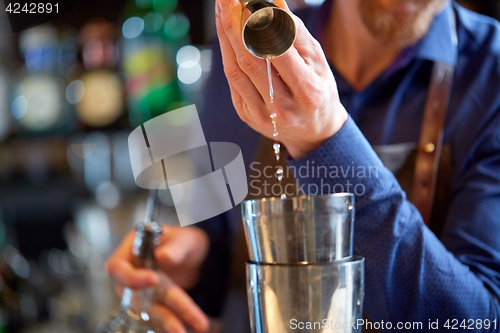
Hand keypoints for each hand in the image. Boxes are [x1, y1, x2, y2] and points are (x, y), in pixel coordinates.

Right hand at [106, 226, 209, 332]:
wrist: (191, 255)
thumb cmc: (183, 241)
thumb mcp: (184, 239)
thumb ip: (175, 247)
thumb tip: (163, 256)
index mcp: (131, 249)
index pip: (117, 267)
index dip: (131, 278)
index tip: (154, 280)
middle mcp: (130, 273)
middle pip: (135, 296)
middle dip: (160, 312)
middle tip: (178, 328)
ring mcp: (139, 291)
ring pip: (151, 311)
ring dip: (168, 323)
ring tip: (183, 332)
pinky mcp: (151, 305)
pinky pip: (159, 318)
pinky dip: (170, 325)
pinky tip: (186, 330)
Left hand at [215, 0, 347, 158]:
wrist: (312, 133)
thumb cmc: (319, 91)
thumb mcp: (319, 63)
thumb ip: (296, 34)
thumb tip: (275, 4)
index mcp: (307, 93)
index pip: (279, 54)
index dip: (261, 25)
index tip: (249, 1)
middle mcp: (282, 107)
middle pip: (250, 61)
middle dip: (234, 25)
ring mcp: (260, 114)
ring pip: (235, 69)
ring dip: (225, 35)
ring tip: (221, 7)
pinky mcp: (245, 114)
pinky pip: (232, 79)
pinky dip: (227, 52)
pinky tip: (226, 31)